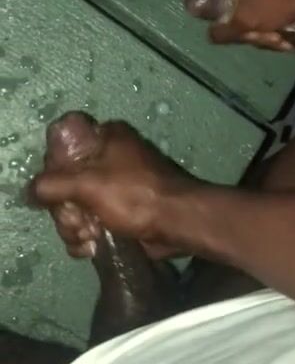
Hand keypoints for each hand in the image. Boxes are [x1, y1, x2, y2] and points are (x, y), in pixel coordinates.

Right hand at [31, 121, 198, 258]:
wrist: (177, 222)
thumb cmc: (134, 195)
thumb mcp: (87, 184)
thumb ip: (52, 185)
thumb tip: (30, 190)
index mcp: (107, 136)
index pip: (62, 148)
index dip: (55, 174)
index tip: (60, 193)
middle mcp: (110, 156)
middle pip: (67, 183)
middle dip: (68, 210)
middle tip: (80, 221)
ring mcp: (116, 184)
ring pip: (77, 205)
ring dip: (77, 227)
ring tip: (91, 236)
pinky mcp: (121, 209)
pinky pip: (91, 220)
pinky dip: (89, 235)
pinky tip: (93, 246)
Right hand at [193, 0, 294, 47]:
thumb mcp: (248, 20)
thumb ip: (224, 31)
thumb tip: (210, 35)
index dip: (212, 18)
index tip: (230, 31)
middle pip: (226, 4)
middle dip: (246, 27)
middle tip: (262, 38)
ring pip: (246, 6)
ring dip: (261, 26)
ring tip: (280, 38)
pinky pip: (261, 0)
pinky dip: (270, 16)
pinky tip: (285, 31)